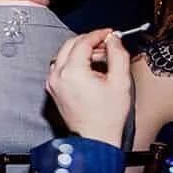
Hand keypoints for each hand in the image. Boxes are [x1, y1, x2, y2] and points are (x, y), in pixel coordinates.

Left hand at [46, 30, 132, 147]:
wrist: (95, 139)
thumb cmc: (108, 116)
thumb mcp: (121, 81)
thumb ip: (118, 54)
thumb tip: (113, 39)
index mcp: (72, 72)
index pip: (83, 42)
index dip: (99, 34)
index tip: (111, 33)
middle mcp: (57, 75)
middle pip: (70, 45)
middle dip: (90, 41)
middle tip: (108, 44)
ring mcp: (52, 83)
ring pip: (64, 55)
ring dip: (82, 51)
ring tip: (102, 59)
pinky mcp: (53, 89)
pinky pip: (62, 67)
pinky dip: (75, 63)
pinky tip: (91, 70)